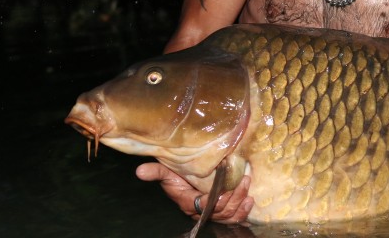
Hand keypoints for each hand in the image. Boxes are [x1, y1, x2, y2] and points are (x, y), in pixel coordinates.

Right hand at [136, 162, 253, 223]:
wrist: (185, 179)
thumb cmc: (178, 175)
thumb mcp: (167, 173)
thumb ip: (157, 172)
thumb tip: (139, 171)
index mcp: (190, 202)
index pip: (204, 205)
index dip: (215, 199)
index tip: (225, 184)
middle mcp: (202, 211)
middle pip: (221, 211)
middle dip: (234, 197)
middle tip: (243, 180)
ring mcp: (213, 213)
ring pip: (229, 214)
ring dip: (240, 200)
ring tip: (246, 183)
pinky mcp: (223, 212)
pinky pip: (235, 218)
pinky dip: (244, 210)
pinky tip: (249, 201)